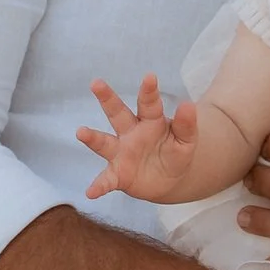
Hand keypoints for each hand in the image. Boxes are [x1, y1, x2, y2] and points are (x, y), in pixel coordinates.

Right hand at [77, 74, 198, 203]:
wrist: (168, 180)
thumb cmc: (175, 154)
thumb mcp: (186, 142)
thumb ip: (186, 125)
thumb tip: (188, 104)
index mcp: (150, 121)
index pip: (149, 104)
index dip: (149, 91)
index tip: (150, 77)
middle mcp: (131, 133)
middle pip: (118, 113)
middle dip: (107, 99)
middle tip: (96, 83)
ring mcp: (121, 153)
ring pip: (104, 142)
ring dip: (92, 138)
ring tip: (81, 132)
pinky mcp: (118, 175)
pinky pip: (106, 180)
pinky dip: (98, 186)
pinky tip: (90, 192)